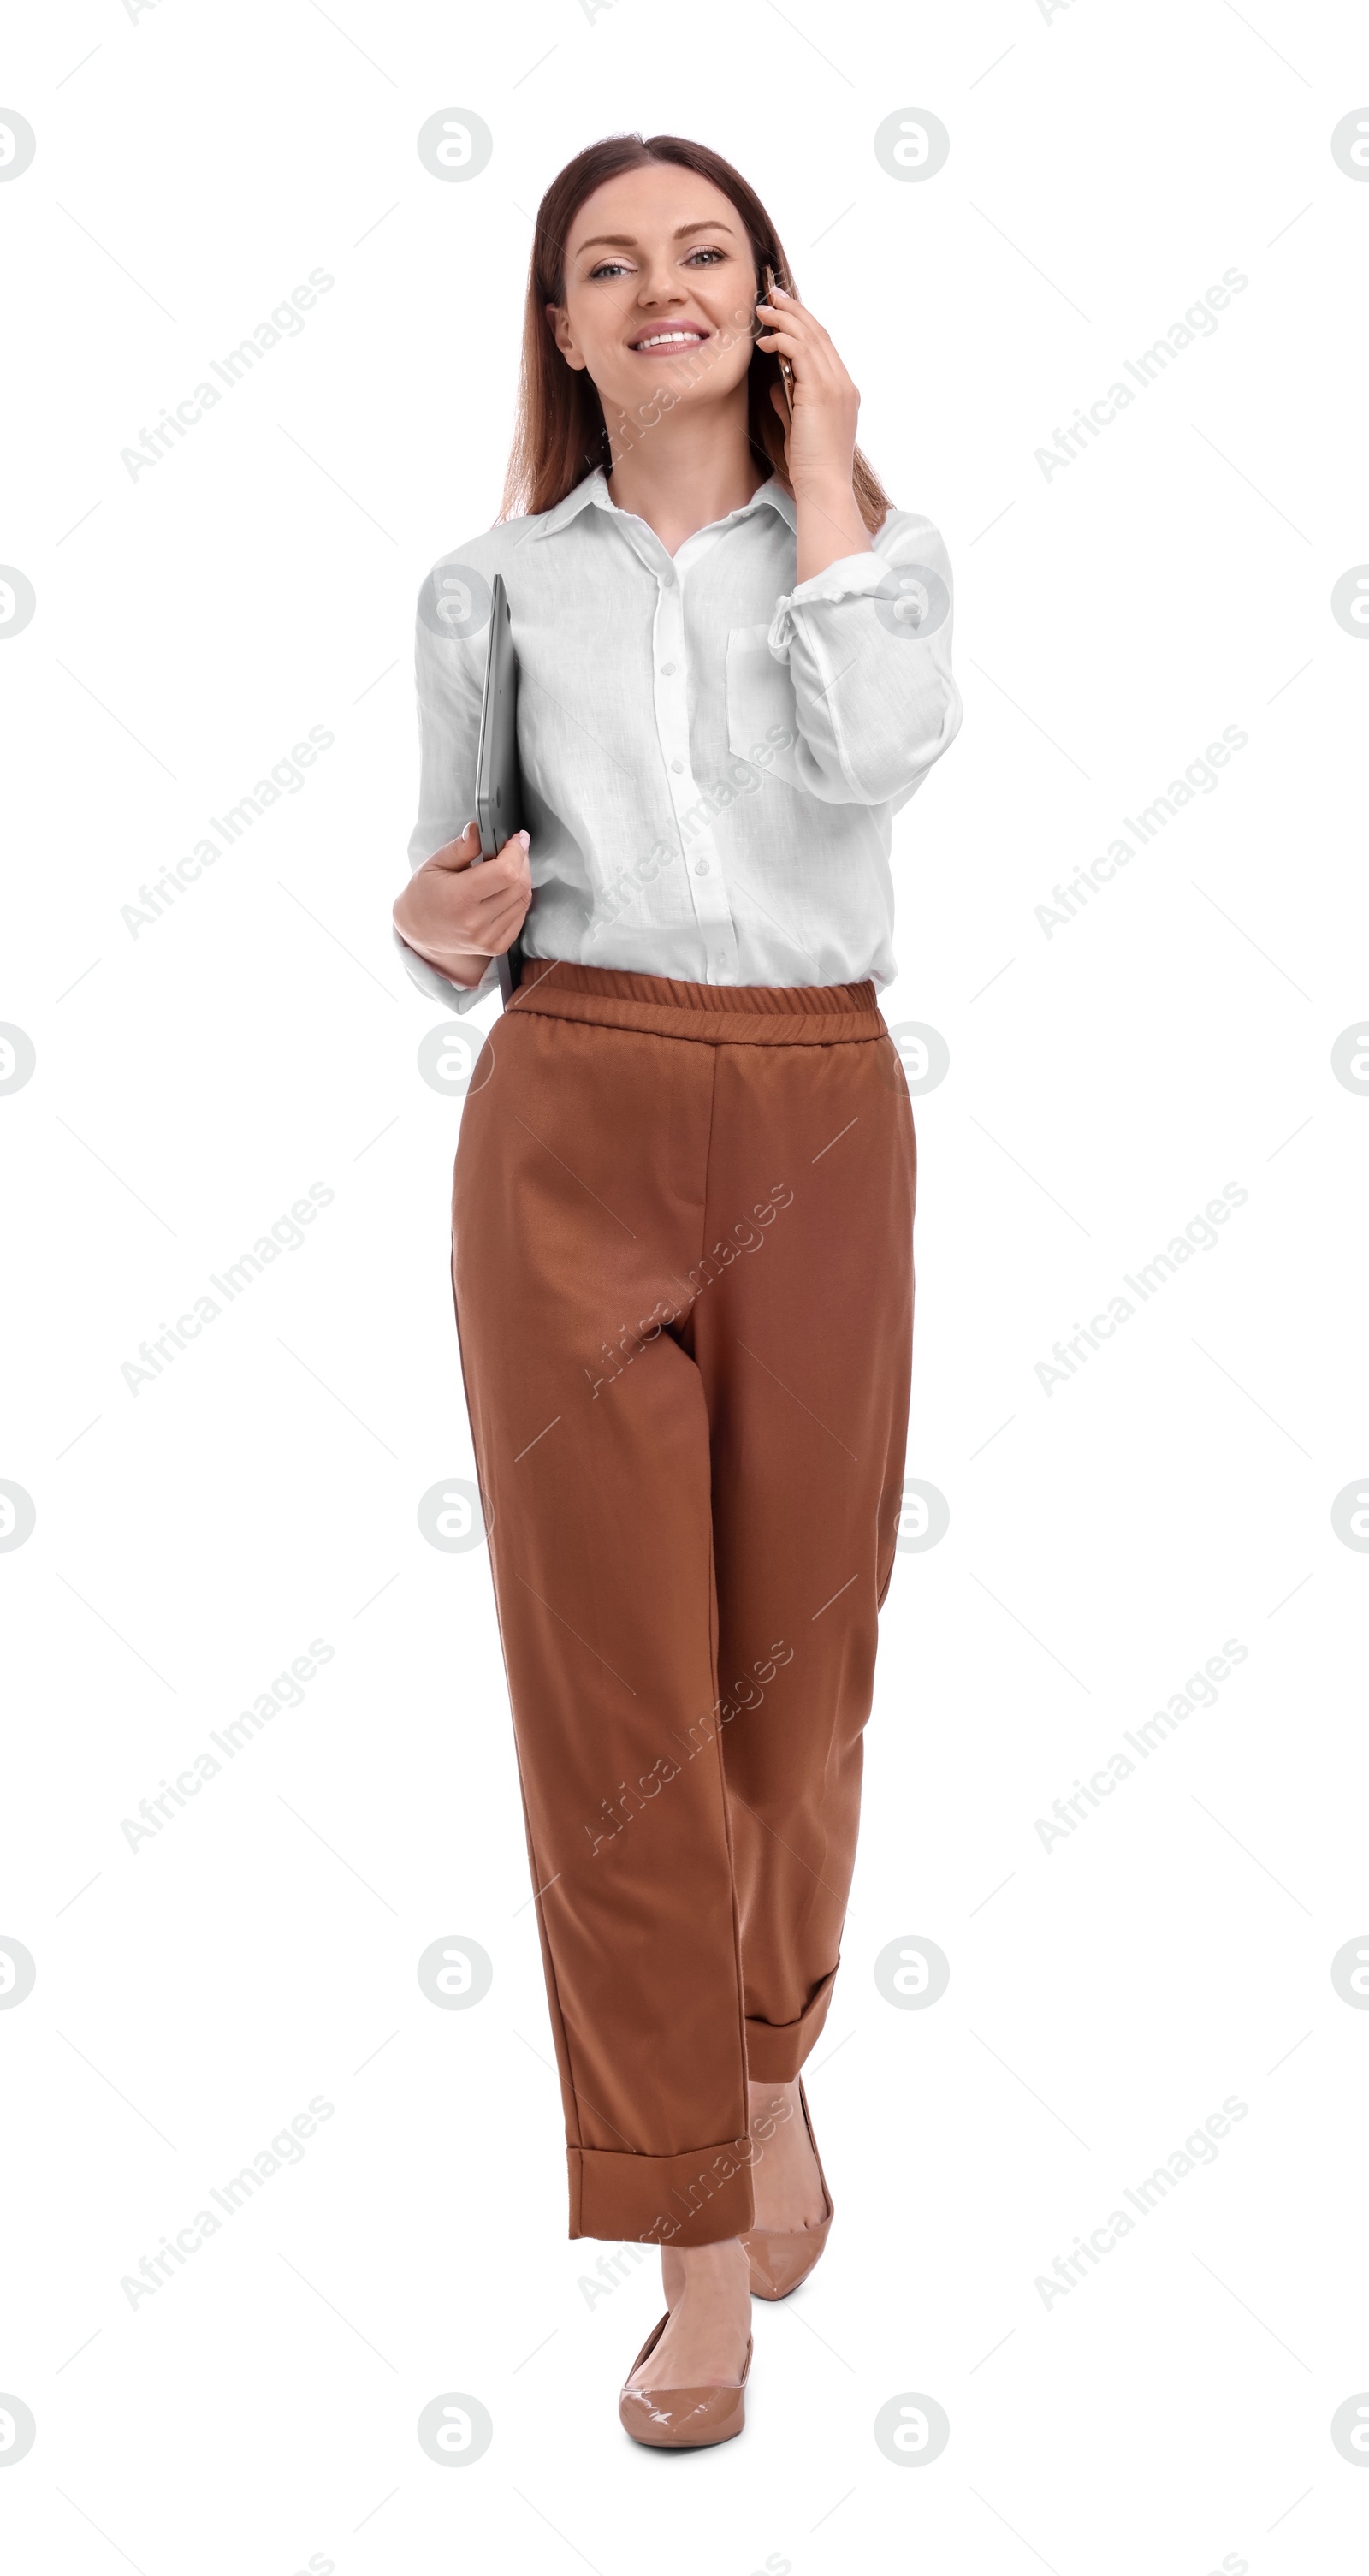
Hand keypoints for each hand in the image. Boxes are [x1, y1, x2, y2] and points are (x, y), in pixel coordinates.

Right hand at [392, 821, 531, 988]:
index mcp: (460, 898)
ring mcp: (487, 938)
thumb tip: (478, 830)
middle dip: (522, 861)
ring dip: (522, 879)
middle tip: (514, 849)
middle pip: (519, 885)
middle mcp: (475, 922)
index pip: (506, 872)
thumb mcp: (435, 864)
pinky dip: (519, 898)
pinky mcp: (495, 947)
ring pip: (523, 900)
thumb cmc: (424, 893)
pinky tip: (506, 889)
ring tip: (507, 868)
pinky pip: (520, 916)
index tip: (518, 838)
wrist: (418, 931)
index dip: (516, 851)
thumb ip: (460, 847)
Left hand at [754, 285, 859, 498]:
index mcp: (843, 391)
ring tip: (763, 309)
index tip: (783, 311)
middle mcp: (843, 383)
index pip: (824, 347)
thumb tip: (777, 384)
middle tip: (772, 295)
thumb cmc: (811, 466)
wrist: (823, 486)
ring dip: (785, 319)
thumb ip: (789, 403)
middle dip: (794, 311)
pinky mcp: (822, 391)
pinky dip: (782, 341)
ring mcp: (836, 385)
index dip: (803, 324)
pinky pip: (801, 353)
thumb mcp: (798, 428)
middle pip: (819, 333)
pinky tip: (765, 342)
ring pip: (811, 337)